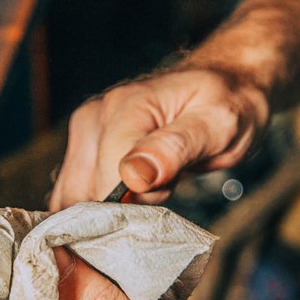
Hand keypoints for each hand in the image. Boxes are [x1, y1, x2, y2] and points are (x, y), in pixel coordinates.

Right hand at [49, 67, 268, 208]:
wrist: (224, 85)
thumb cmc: (226, 104)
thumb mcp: (217, 124)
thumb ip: (174, 149)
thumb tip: (132, 177)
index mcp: (126, 108)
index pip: (108, 180)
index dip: (135, 205)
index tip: (167, 199)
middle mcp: (95, 117)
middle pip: (83, 193)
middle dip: (117, 213)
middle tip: (161, 197)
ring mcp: (86, 131)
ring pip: (73, 197)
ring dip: (106, 214)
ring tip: (148, 194)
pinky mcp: (85, 147)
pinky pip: (76, 192)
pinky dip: (98, 209)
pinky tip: (130, 197)